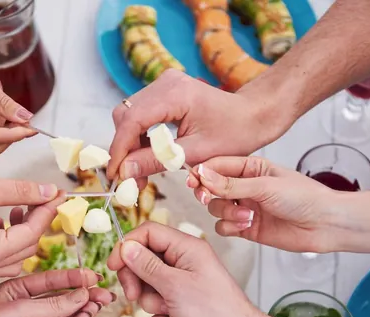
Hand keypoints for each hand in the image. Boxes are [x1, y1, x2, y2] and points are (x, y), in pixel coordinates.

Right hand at [0, 166, 63, 277]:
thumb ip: (19, 191)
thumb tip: (47, 192)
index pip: (30, 234)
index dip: (47, 211)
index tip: (58, 194)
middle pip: (26, 249)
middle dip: (37, 222)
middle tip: (43, 197)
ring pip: (13, 258)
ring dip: (22, 234)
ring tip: (20, 207)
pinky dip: (5, 240)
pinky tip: (2, 217)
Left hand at [0, 269, 112, 316]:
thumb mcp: (19, 310)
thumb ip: (53, 305)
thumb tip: (80, 296)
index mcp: (18, 289)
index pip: (52, 280)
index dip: (74, 279)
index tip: (93, 277)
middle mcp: (26, 306)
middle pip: (62, 298)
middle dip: (84, 295)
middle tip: (106, 293)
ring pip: (64, 316)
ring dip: (82, 310)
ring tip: (100, 305)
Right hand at [106, 222, 266, 316]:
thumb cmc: (215, 313)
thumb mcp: (174, 285)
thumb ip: (147, 265)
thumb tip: (126, 247)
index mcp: (187, 249)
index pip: (149, 233)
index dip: (128, 246)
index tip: (113, 266)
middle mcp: (183, 264)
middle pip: (143, 261)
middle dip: (136, 280)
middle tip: (134, 295)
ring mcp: (181, 286)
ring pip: (147, 288)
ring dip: (152, 305)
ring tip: (169, 313)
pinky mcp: (178, 307)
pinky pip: (156, 310)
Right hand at [107, 69, 286, 180]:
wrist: (253, 115)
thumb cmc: (234, 133)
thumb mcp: (195, 154)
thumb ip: (156, 161)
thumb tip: (124, 173)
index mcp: (175, 94)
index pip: (132, 121)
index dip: (119, 150)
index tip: (116, 175)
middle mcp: (165, 83)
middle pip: (126, 116)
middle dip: (123, 149)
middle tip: (129, 179)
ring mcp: (163, 84)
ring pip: (129, 116)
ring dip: (130, 145)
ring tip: (139, 174)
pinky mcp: (164, 91)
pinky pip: (140, 114)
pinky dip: (139, 138)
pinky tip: (147, 158)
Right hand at [187, 156, 339, 252]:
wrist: (324, 224)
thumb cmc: (304, 197)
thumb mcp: (265, 186)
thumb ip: (231, 184)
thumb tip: (203, 174)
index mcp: (250, 168)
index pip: (216, 165)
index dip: (202, 172)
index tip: (192, 180)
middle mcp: (244, 186)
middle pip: (210, 188)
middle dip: (208, 194)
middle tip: (207, 197)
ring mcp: (244, 207)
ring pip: (215, 208)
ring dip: (226, 212)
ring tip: (246, 215)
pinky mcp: (246, 227)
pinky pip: (223, 227)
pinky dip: (230, 227)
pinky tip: (247, 225)